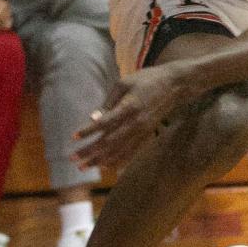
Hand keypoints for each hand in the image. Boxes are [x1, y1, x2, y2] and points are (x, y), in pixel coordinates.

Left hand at [73, 63, 198, 168]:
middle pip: (109, 142)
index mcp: (129, 107)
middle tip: (73, 160)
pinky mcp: (147, 135)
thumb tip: (93, 118)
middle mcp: (136, 123)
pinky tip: (105, 167)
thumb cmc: (146, 80)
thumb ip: (109, 103)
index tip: (74, 137)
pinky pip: (131, 152)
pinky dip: (117, 161)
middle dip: (90, 152)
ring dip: (100, 160)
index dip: (89, 131)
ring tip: (84, 167)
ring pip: (119, 151)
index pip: (105, 123)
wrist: (174, 86)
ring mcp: (143, 131)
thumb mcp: (124, 83)